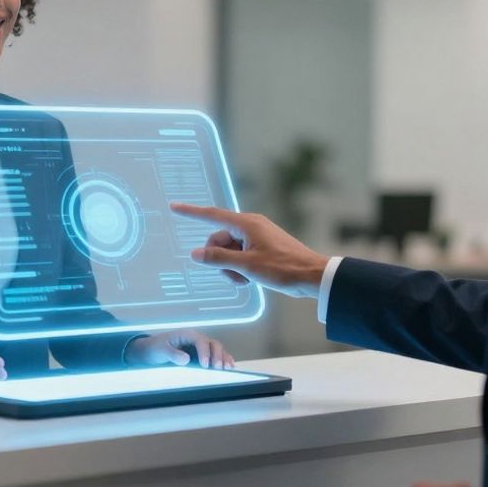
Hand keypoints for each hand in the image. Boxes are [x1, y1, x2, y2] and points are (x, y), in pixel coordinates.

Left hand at [125, 330, 235, 368]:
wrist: (152, 350)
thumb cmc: (156, 348)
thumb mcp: (161, 351)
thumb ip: (172, 354)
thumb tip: (186, 359)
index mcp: (187, 335)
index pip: (200, 341)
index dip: (205, 353)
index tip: (205, 365)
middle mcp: (196, 339)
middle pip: (212, 343)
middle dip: (217, 355)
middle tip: (218, 368)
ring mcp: (200, 347)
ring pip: (217, 349)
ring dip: (223, 357)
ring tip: (228, 368)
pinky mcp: (202, 355)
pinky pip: (216, 355)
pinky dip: (223, 359)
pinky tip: (229, 366)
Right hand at [169, 203, 327, 297]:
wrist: (312, 276)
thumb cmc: (283, 268)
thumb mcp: (247, 266)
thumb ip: (219, 258)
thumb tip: (196, 253)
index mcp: (247, 224)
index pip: (212, 215)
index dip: (192, 212)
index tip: (175, 207)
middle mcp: (251, 226)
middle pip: (220, 239)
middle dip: (220, 258)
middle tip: (234, 275)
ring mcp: (257, 237)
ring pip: (230, 250)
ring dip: (231, 266)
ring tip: (245, 280)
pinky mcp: (263, 247)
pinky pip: (241, 255)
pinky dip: (240, 267)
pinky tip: (249, 279)